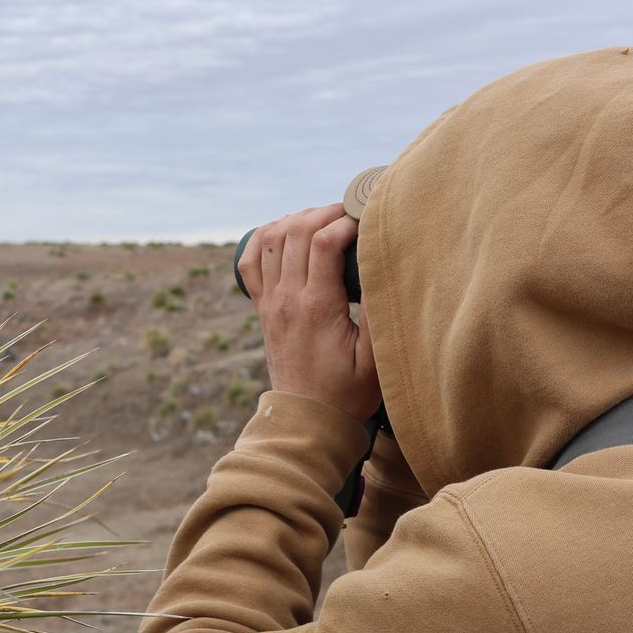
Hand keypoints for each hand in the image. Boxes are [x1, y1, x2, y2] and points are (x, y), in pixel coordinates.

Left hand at [238, 204, 381, 423]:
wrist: (308, 420)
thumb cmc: (347, 393)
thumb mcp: (374, 359)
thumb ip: (377, 313)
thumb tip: (382, 266)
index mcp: (317, 308)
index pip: (324, 243)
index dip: (346, 222)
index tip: (366, 222)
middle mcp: (287, 299)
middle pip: (296, 231)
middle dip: (325, 211)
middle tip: (349, 212)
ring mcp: (270, 302)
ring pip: (271, 238)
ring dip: (297, 219)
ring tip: (324, 219)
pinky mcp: (263, 308)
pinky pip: (251, 261)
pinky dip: (264, 237)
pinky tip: (285, 232)